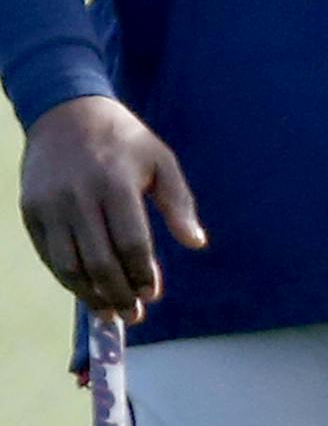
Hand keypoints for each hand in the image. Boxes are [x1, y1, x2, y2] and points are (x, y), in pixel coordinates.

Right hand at [20, 96, 207, 322]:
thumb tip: (197, 243)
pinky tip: (86, 290)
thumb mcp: (159, 159)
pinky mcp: (31, 211)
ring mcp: (50, 205)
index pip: (131, 242)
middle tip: (134, 315)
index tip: (153, 294)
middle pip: (99, 261)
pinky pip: (49, 257)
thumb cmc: (123, 139)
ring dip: (91, 296)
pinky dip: (68, 279)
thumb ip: (178, 202)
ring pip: (69, 266)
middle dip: (119, 295)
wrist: (66, 111)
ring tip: (110, 311)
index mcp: (116, 181)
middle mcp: (79, 195)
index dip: (142, 273)